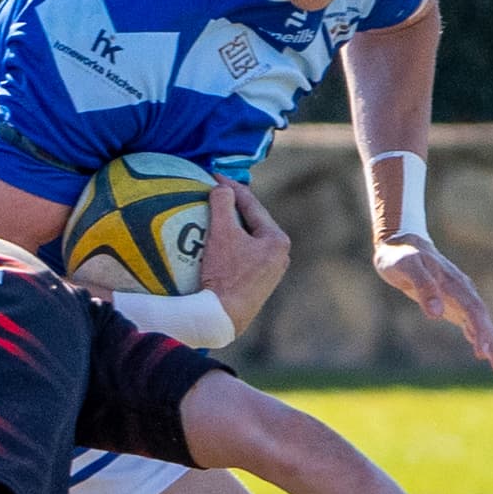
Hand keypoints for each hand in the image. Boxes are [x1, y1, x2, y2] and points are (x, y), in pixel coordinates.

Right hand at [198, 180, 292, 327]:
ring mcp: (271, 273)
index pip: (252, 205)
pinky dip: (231, 245)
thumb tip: (221, 188)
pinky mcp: (258, 286)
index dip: (231, 187)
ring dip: (231, 227)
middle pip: (252, 222)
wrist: (222, 318)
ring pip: (248, 240)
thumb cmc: (225, 274)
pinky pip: (244, 256)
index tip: (213, 176)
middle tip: (214, 193)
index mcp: (277, 240)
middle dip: (233, 207)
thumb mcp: (221, 233)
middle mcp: (280, 256)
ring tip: (212, 216)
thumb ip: (221, 204)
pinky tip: (215, 244)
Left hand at [375, 233, 492, 376]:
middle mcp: (463, 292)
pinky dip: (486, 340)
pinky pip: (474, 325)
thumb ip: (423, 287)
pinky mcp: (454, 306)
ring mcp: (460, 299)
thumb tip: (436, 313)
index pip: (473, 311)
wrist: (401, 244)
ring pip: (482, 325)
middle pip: (483, 321)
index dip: (480, 332)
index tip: (484, 353)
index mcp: (454, 284)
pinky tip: (492, 354)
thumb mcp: (407, 267)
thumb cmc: (401, 256)